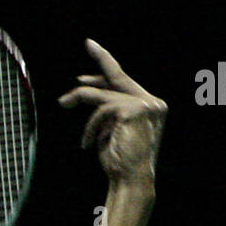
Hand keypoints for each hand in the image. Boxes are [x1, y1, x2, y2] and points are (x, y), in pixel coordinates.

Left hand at [57, 40, 166, 185]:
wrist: (131, 181)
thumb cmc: (119, 161)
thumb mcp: (110, 128)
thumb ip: (104, 107)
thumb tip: (84, 86)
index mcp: (152, 106)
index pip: (125, 82)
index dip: (106, 66)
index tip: (92, 49)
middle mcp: (154, 103)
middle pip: (119, 76)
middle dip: (103, 59)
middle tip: (89, 43)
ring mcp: (145, 105)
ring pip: (102, 95)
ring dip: (82, 105)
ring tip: (71, 117)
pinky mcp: (133, 110)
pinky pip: (100, 109)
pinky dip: (90, 126)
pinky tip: (88, 143)